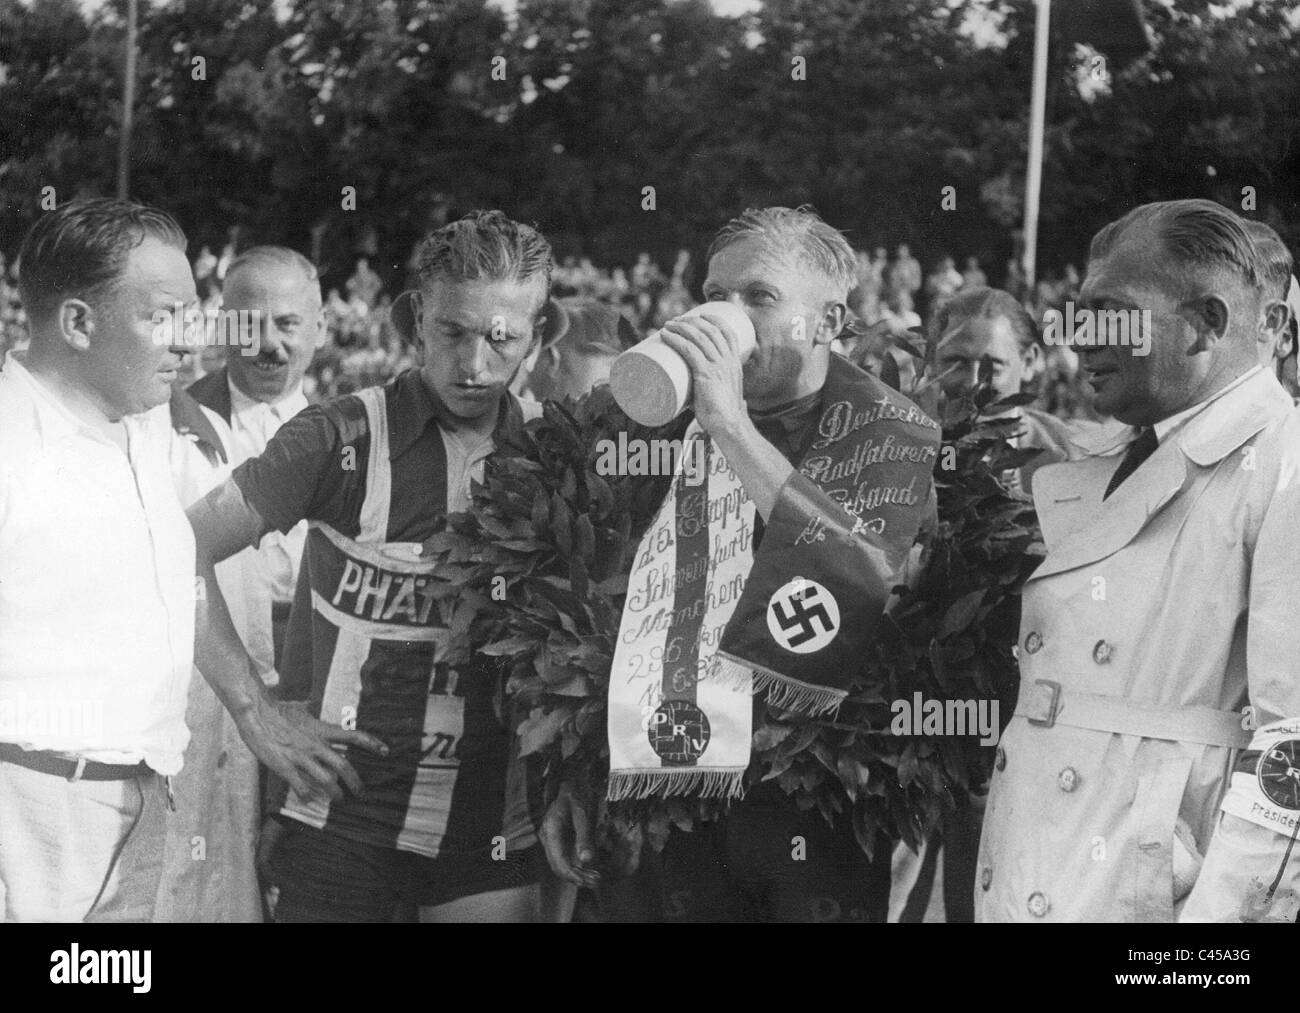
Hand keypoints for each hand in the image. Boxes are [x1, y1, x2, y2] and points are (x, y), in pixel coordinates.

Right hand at [233, 694, 387, 803]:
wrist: (257, 714)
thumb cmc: (277, 710)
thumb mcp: (299, 708)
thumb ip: (308, 709)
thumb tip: (310, 703)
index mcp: (321, 730)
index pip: (353, 736)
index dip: (371, 743)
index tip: (385, 751)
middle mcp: (316, 745)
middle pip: (344, 766)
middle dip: (356, 783)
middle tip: (362, 793)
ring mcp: (301, 757)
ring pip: (326, 780)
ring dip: (335, 794)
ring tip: (339, 800)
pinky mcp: (286, 767)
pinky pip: (301, 787)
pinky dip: (307, 796)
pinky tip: (309, 801)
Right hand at [539, 783, 600, 887]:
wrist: (570, 783)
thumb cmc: (577, 794)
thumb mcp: (584, 813)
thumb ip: (584, 836)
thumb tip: (587, 860)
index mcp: (551, 831)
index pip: (558, 862)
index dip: (574, 875)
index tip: (591, 881)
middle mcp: (547, 838)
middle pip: (558, 867)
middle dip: (577, 878)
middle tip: (597, 882)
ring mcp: (550, 840)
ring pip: (560, 865)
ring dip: (577, 875)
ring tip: (596, 878)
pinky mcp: (557, 841)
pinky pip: (563, 859)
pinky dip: (576, 867)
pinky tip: (591, 869)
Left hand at [659, 314, 746, 436]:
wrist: (729, 426)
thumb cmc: (723, 416)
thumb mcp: (721, 394)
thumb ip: (707, 389)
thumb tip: (686, 390)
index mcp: (735, 363)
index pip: (728, 332)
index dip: (714, 320)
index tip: (700, 315)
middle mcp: (728, 361)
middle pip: (710, 330)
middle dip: (692, 320)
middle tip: (677, 320)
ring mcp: (717, 366)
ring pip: (698, 337)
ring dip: (681, 326)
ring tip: (668, 325)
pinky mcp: (705, 374)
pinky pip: (689, 350)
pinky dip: (676, 340)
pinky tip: (666, 335)